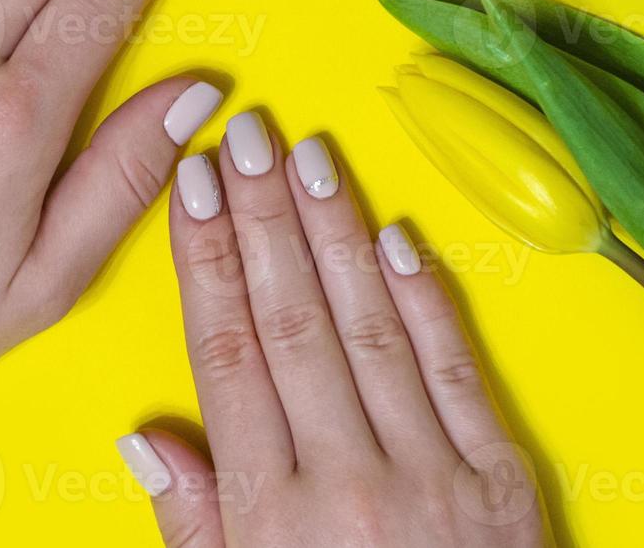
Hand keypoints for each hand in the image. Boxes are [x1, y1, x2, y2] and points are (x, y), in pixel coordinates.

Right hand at [119, 114, 549, 546]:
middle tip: (244, 136)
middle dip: (262, 217)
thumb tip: (143, 436)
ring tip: (308, 156)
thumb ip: (193, 528)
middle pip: (291, 321)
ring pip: (368, 328)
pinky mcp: (500, 480)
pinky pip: (457, 372)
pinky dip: (427, 300)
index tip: (193, 189)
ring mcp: (431, 476)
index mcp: (271, 515)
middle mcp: (346, 481)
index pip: (227, 354)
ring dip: (335, 233)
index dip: (207, 260)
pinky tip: (396, 236)